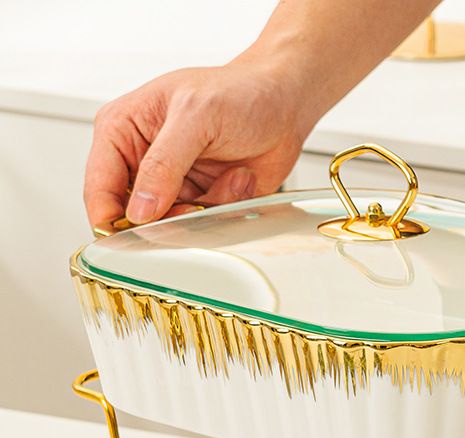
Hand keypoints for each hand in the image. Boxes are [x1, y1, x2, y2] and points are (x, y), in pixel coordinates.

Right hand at [84, 63, 305, 227]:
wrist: (283, 105)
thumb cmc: (237, 93)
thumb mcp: (195, 118)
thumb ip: (163, 165)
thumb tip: (139, 208)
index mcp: (122, 131)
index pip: (99, 186)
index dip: (110, 218)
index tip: (132, 236)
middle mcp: (143, 162)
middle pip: (135, 217)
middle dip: (169, 217)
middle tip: (195, 204)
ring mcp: (173, 185)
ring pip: (173, 225)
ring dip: (206, 208)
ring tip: (230, 176)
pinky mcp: (202, 200)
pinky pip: (204, 224)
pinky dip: (227, 206)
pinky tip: (240, 178)